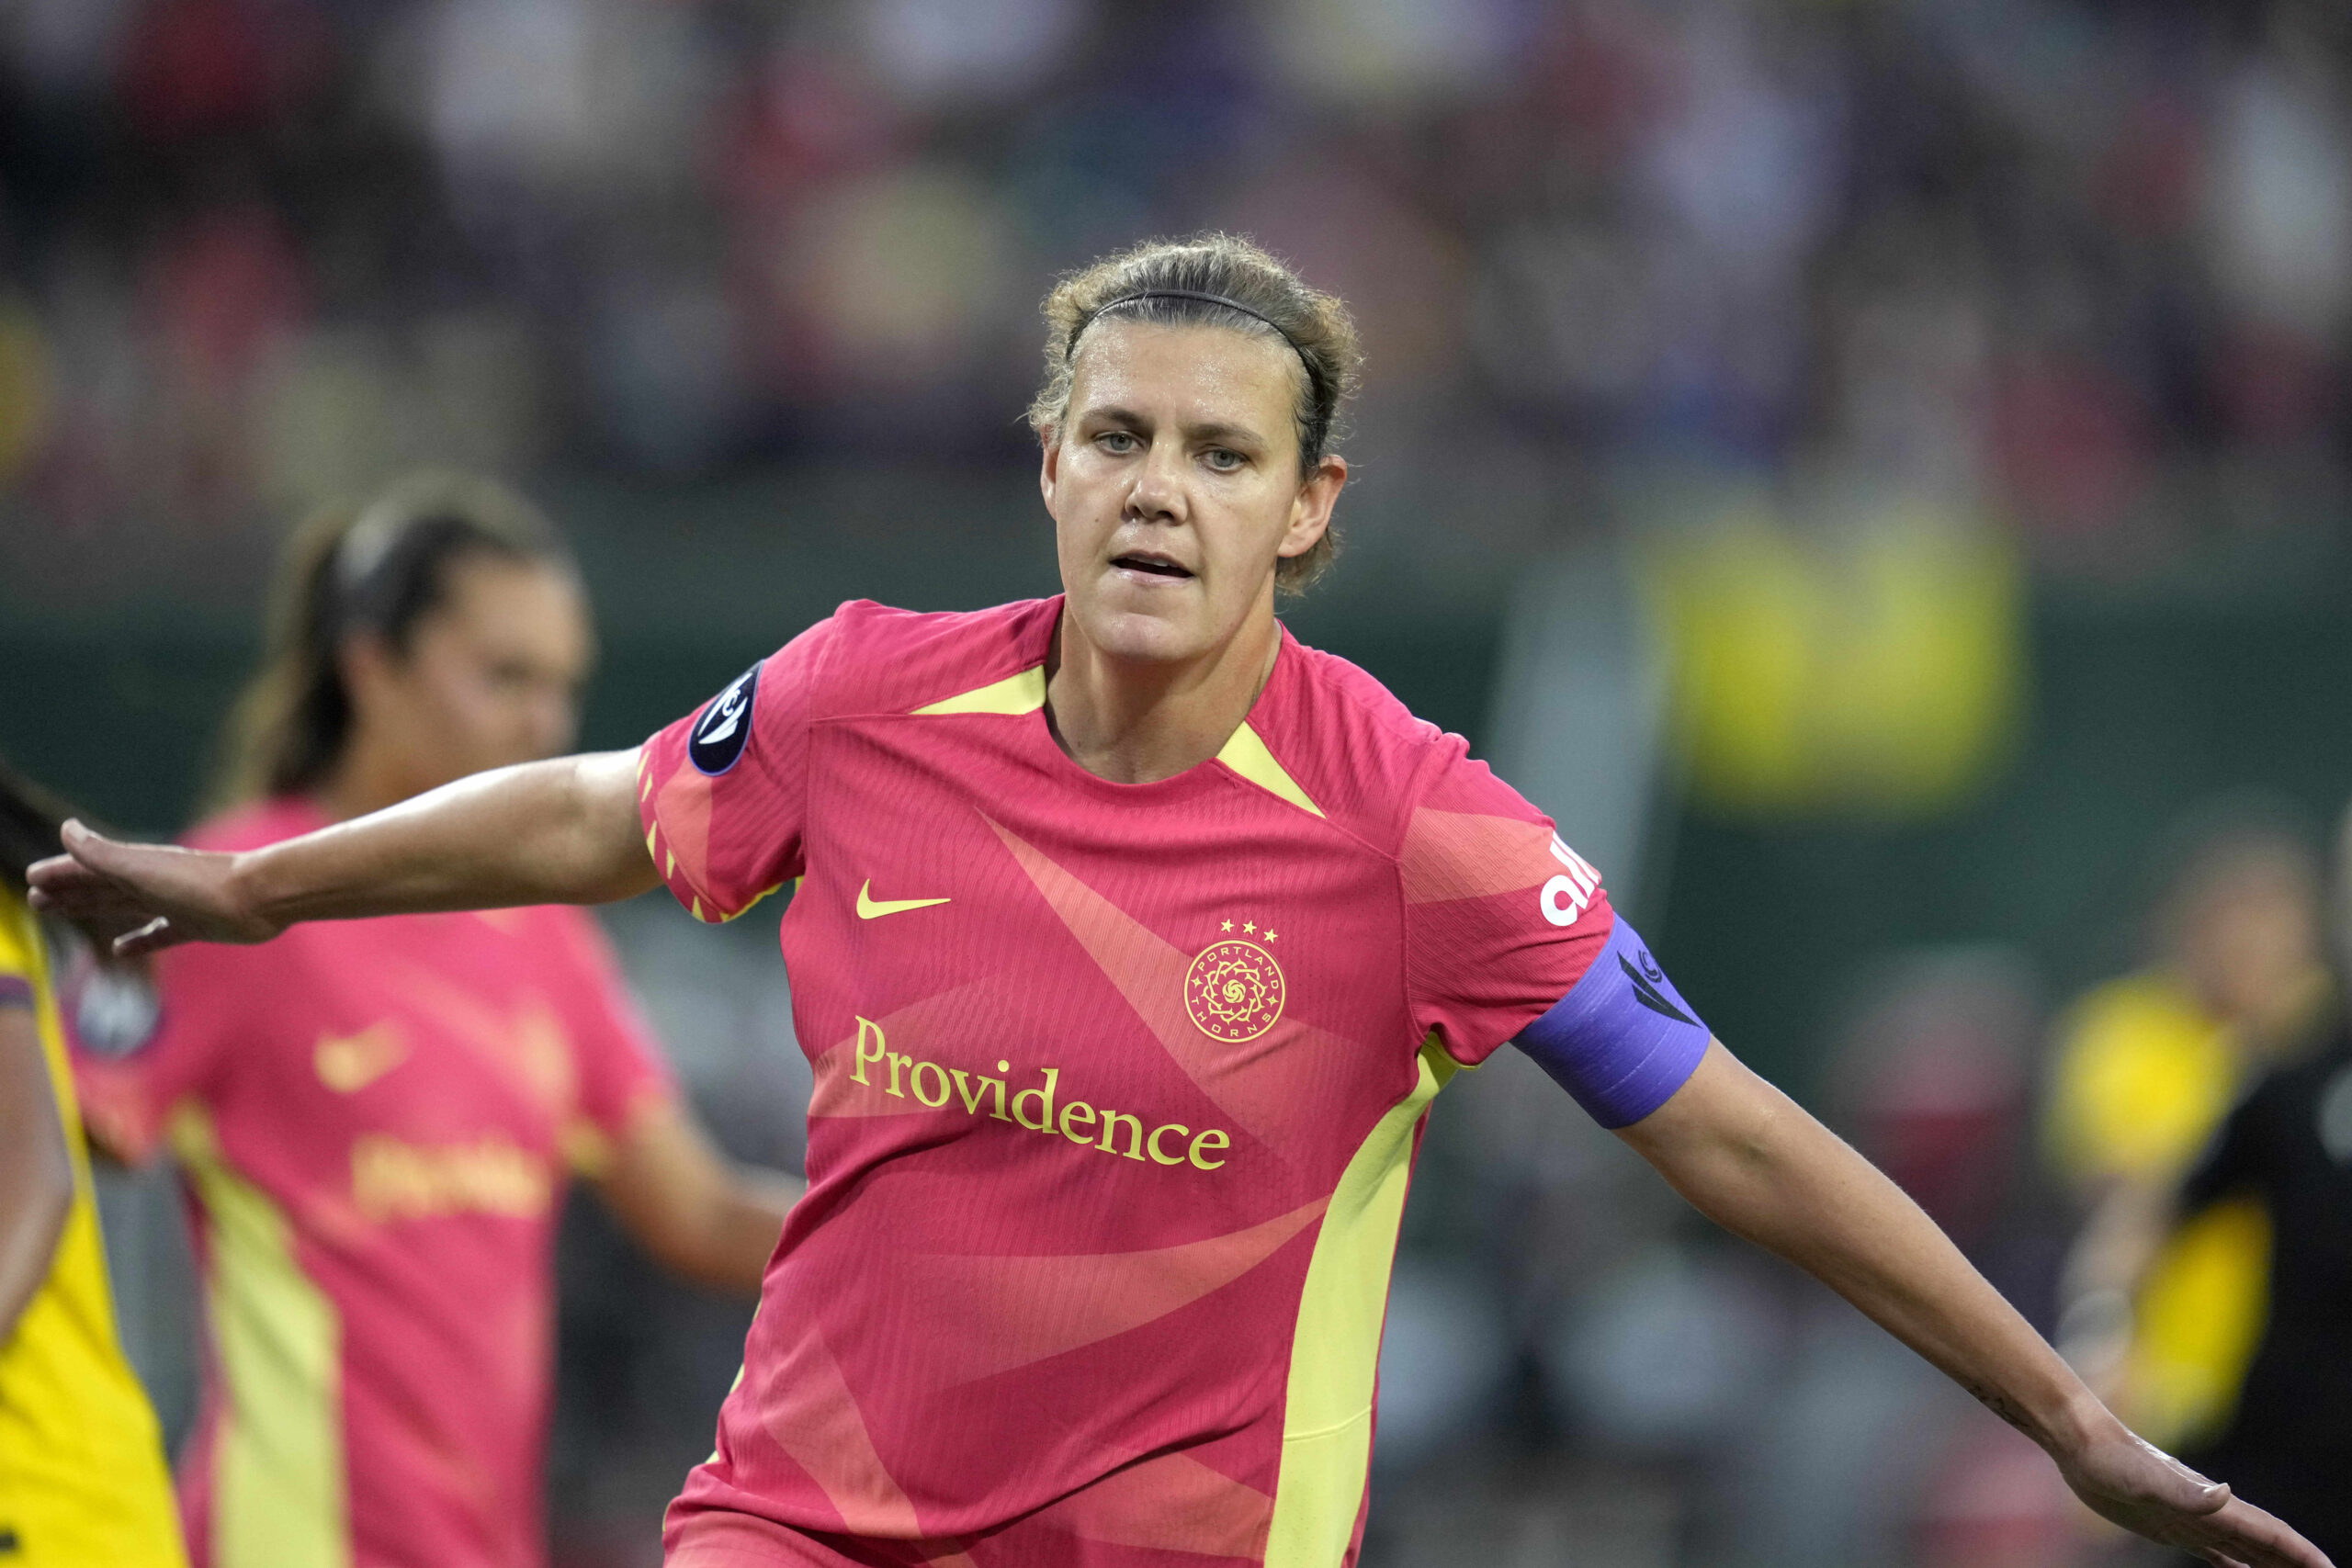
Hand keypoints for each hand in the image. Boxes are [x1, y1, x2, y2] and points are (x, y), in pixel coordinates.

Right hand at [25, 821, 282, 955]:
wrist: (259, 897)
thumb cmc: (200, 883)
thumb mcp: (142, 868)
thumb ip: (102, 854)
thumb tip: (66, 829)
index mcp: (136, 867)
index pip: (87, 868)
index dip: (60, 873)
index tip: (31, 879)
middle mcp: (152, 882)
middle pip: (100, 887)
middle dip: (68, 892)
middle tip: (35, 900)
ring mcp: (173, 903)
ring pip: (123, 906)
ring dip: (93, 909)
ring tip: (64, 914)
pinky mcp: (195, 926)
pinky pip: (159, 934)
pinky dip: (138, 940)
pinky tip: (121, 950)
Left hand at [2058, 1423, 2333, 1567]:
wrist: (2082, 1443)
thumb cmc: (2111, 1458)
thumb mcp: (2147, 1478)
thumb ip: (2186, 1491)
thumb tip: (2226, 1493)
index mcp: (2215, 1505)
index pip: (2271, 1534)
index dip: (2303, 1554)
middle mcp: (2211, 1512)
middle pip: (2267, 1545)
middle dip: (2296, 1564)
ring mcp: (2191, 1520)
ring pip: (2245, 1549)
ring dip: (2272, 1565)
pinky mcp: (2169, 1526)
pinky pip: (2213, 1551)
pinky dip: (2235, 1563)